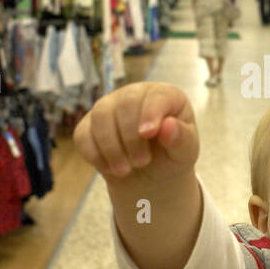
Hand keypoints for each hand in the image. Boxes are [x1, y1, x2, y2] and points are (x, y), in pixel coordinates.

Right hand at [74, 82, 198, 183]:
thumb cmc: (172, 155)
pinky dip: (95, 155)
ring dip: (111, 147)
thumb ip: (181, 138)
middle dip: (131, 137)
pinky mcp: (89, 125)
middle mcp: (135, 94)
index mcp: (164, 95)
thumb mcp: (185, 151)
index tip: (148, 134)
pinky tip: (109, 169)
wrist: (152, 174)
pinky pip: (83, 135)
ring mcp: (110, 107)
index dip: (150, 113)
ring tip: (125, 171)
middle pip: (126, 103)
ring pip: (101, 116)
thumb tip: (168, 125)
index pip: (155, 96)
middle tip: (141, 163)